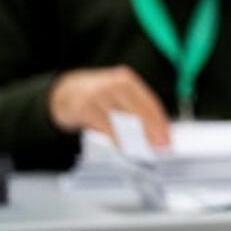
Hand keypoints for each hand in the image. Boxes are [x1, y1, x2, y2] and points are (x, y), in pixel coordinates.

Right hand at [48, 66, 170, 146]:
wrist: (63, 92)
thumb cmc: (96, 96)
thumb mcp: (118, 95)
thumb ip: (135, 108)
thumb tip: (156, 131)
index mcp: (126, 79)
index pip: (149, 101)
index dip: (161, 121)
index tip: (168, 137)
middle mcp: (113, 84)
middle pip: (138, 111)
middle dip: (152, 131)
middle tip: (160, 147)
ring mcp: (97, 95)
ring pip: (122, 120)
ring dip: (135, 138)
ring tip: (145, 150)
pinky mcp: (83, 108)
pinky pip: (105, 127)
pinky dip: (116, 139)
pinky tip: (124, 147)